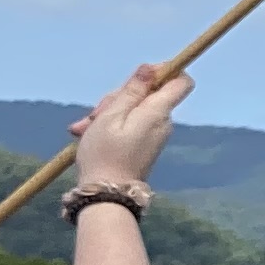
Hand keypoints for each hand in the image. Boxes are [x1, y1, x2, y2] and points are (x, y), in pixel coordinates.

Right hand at [71, 60, 191, 183]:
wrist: (107, 196)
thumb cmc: (105, 154)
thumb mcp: (111, 116)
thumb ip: (132, 90)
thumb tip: (150, 69)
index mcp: (158, 112)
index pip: (181, 81)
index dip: (164, 71)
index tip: (139, 76)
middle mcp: (162, 122)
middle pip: (149, 94)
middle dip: (120, 97)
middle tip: (95, 113)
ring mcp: (154, 136)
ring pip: (134, 110)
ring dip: (109, 114)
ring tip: (83, 128)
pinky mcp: (144, 146)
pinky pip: (131, 126)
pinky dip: (111, 126)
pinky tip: (87, 134)